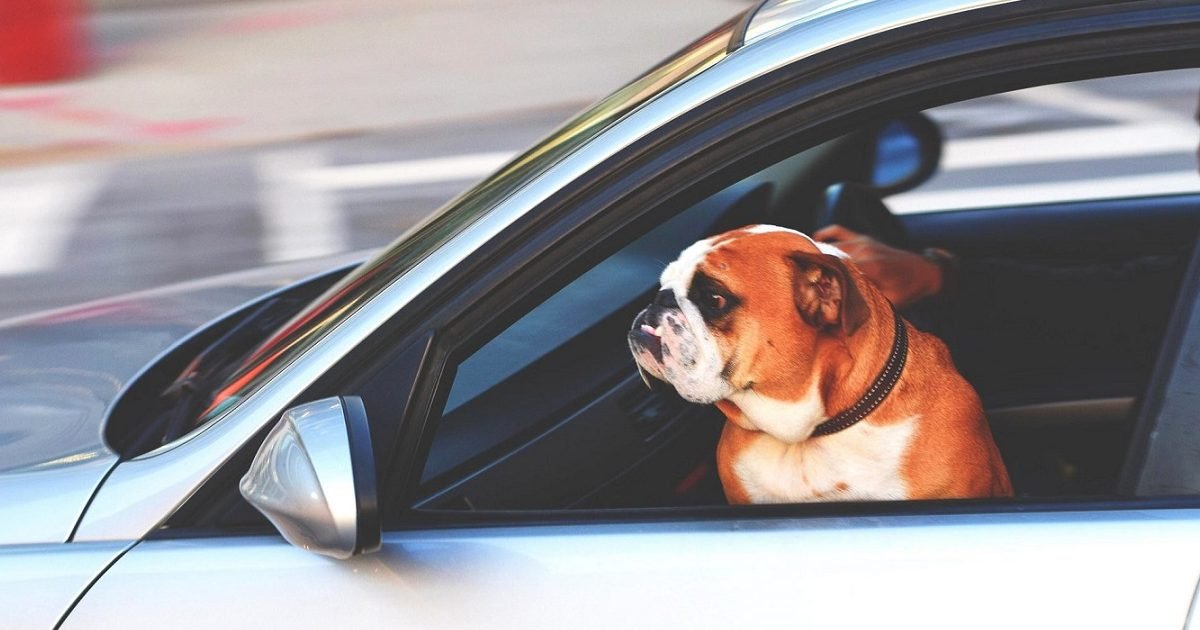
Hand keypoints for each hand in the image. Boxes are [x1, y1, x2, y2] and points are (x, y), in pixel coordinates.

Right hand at [813, 224, 943, 307]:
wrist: (926, 271)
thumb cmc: (909, 290)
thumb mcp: (891, 303)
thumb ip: (868, 306)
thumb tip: (843, 318)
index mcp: (871, 267)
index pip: (837, 270)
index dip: (820, 277)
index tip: (805, 287)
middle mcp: (864, 250)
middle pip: (830, 256)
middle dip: (814, 266)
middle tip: (798, 276)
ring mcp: (863, 241)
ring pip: (831, 244)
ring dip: (816, 253)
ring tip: (801, 264)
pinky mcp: (863, 237)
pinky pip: (838, 230)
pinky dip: (824, 234)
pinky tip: (814, 242)